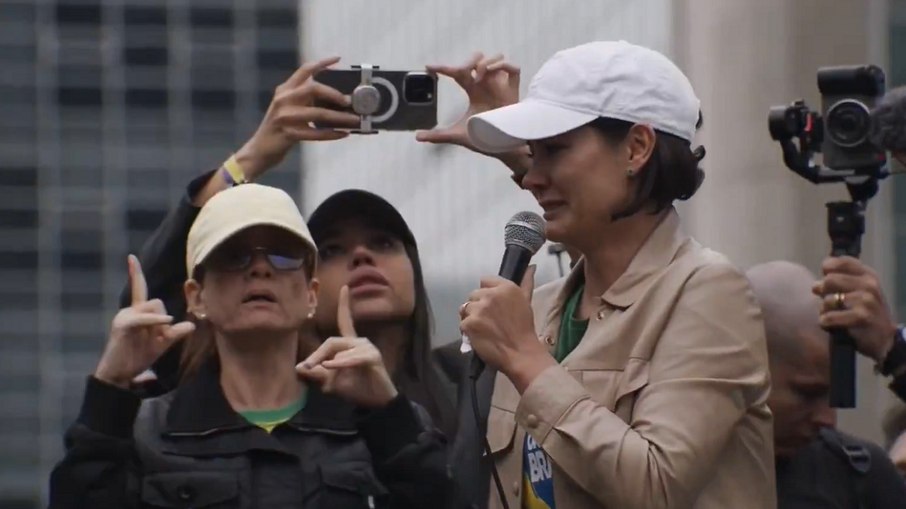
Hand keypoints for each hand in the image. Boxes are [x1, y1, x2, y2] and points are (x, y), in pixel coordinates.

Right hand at [94, 256, 194, 388]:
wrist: (119, 374)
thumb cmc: (138, 357)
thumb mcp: (161, 344)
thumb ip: (175, 333)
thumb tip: (191, 325)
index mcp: (137, 313)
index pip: (139, 289)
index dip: (135, 273)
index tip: (131, 256)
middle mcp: (129, 311)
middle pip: (158, 302)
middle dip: (164, 320)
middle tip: (157, 339)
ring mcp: (124, 316)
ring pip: (155, 307)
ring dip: (160, 324)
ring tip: (150, 343)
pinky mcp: (123, 325)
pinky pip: (144, 318)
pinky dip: (156, 320)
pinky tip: (166, 322)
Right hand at [234, 57, 359, 178]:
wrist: (260, 149)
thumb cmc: (280, 128)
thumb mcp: (288, 107)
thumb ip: (304, 98)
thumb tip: (336, 97)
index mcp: (284, 90)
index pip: (304, 70)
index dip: (322, 63)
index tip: (338, 58)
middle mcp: (283, 100)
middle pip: (313, 88)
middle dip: (334, 93)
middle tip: (349, 100)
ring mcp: (285, 117)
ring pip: (319, 113)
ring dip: (340, 117)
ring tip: (355, 120)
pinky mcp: (289, 134)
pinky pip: (316, 134)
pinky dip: (332, 134)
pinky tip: (344, 133)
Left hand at [296, 286, 397, 407]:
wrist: (375, 403)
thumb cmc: (355, 388)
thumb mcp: (330, 382)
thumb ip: (316, 374)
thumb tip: (298, 367)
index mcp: (350, 344)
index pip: (345, 321)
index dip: (344, 304)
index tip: (344, 287)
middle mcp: (359, 342)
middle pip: (332, 341)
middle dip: (316, 354)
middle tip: (305, 367)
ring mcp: (367, 348)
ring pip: (339, 350)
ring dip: (328, 363)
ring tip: (324, 376)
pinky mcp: (373, 357)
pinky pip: (351, 358)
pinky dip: (339, 364)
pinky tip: (330, 366)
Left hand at [416, 52, 519, 151]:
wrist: (501, 148)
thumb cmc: (483, 138)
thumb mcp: (457, 135)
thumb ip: (438, 135)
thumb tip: (417, 137)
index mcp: (473, 91)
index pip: (457, 72)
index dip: (443, 67)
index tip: (428, 67)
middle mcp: (486, 84)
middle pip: (477, 59)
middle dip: (468, 60)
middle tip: (461, 71)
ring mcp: (500, 85)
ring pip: (495, 58)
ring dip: (485, 63)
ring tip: (477, 77)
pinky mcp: (513, 90)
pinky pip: (513, 68)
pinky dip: (501, 66)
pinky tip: (489, 75)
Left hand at [460, 266, 553, 390]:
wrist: (520, 353)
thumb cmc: (525, 328)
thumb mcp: (527, 301)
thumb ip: (526, 282)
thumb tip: (530, 266)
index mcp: (505, 287)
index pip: (485, 280)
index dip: (487, 293)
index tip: (493, 305)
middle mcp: (490, 295)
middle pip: (473, 295)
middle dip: (478, 306)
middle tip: (489, 320)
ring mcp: (478, 310)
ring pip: (465, 309)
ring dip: (471, 318)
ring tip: (483, 329)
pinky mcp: (469, 324)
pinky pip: (462, 323)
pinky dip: (468, 331)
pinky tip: (479, 337)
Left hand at [813, 256, 897, 362]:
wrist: (884, 338)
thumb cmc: (865, 311)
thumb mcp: (858, 291)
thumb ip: (840, 280)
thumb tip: (816, 284)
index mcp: (868, 275)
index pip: (841, 261)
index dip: (828, 268)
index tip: (827, 279)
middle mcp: (869, 285)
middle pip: (829, 280)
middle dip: (823, 292)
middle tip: (829, 301)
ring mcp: (866, 301)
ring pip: (827, 300)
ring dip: (824, 310)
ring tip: (833, 315)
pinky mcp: (861, 317)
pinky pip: (829, 317)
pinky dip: (825, 323)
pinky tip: (832, 325)